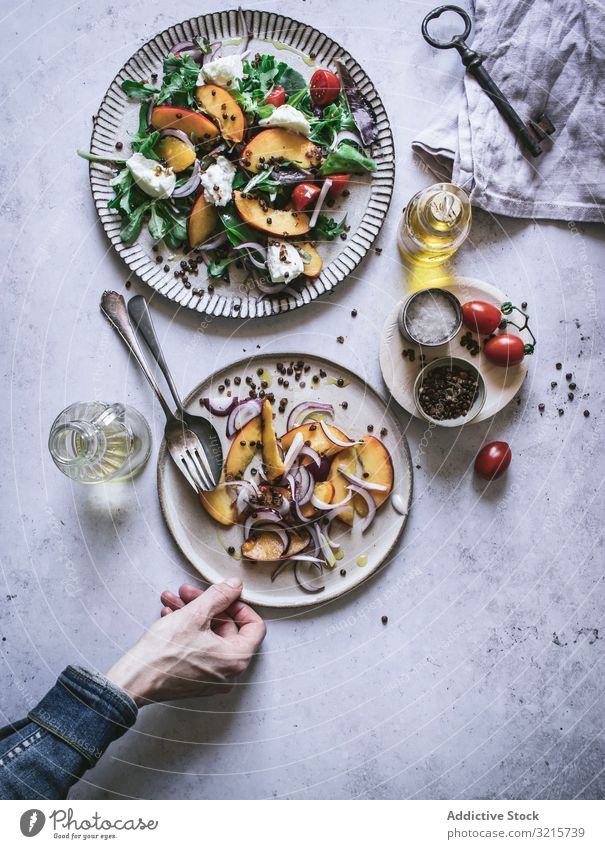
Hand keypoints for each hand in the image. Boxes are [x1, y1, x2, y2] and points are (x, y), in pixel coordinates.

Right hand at [106, 578, 265, 705]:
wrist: (134, 680)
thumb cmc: (163, 654)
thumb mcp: (195, 615)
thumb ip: (220, 596)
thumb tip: (235, 585)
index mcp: (236, 659)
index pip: (254, 626)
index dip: (238, 605)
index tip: (223, 596)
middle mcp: (229, 673)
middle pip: (227, 628)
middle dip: (205, 605)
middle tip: (187, 593)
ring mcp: (212, 679)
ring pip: (209, 637)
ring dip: (191, 614)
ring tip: (172, 601)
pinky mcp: (195, 681)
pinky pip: (199, 650)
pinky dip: (187, 631)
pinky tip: (169, 616)